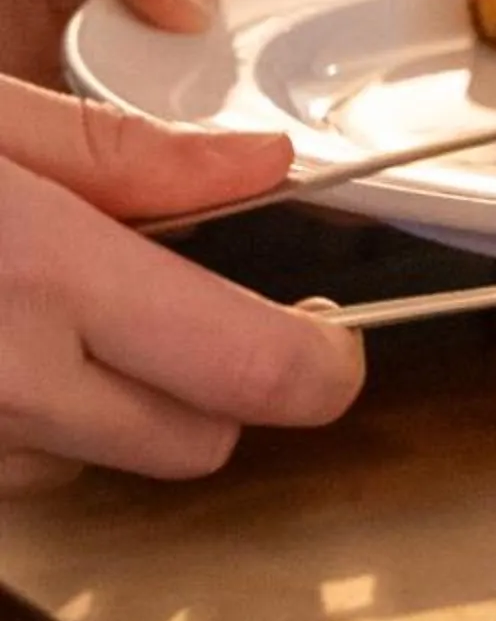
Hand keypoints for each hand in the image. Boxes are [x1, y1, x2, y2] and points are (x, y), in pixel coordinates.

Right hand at [0, 84, 364, 490]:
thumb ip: (121, 152)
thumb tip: (261, 163)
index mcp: (39, 276)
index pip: (249, 369)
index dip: (323, 364)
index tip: (336, 333)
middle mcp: (2, 388)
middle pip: (194, 443)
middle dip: (217, 382)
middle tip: (189, 305)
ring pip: (94, 463)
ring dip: (102, 405)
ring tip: (39, 309)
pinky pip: (14, 468)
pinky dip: (22, 422)